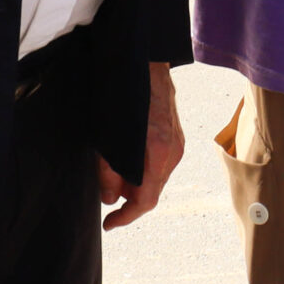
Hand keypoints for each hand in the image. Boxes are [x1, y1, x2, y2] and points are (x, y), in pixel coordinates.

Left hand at [97, 61, 184, 229]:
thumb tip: (110, 198)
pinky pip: (161, 163)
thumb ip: (108, 171)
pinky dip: (144, 170)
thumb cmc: (123, 94)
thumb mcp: (106, 137)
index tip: (109, 223)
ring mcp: (177, 143)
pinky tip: (128, 161)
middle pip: (153, 191)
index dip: (126, 217)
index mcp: (158, 153)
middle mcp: (172, 151)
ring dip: (136, 184)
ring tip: (114, 176)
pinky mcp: (176, 135)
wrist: (144, 61)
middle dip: (129, 200)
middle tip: (107, 196)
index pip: (146, 201)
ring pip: (157, 178)